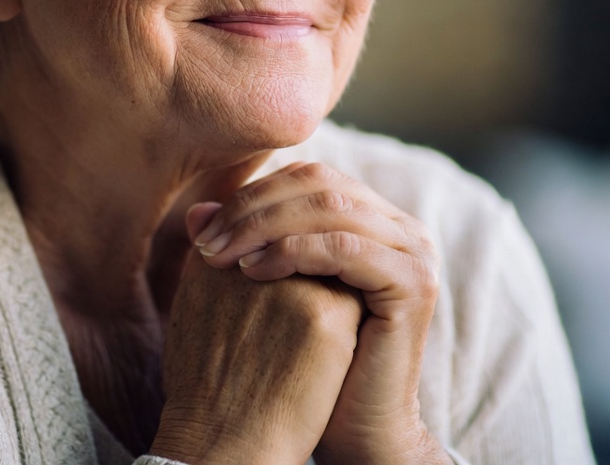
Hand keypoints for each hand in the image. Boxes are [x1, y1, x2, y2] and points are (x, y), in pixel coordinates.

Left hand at [190, 162, 448, 464]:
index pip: (308, 177)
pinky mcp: (414, 282)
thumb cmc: (308, 364)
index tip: (205, 226)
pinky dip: (294, 250)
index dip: (254, 192)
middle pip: (319, 184)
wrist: (356, 433)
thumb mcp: (273, 291)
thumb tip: (195, 211)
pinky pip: (344, 247)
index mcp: (375, 218)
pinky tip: (253, 271)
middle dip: (254, 206)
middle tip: (206, 238)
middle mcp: (402, 226)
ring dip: (265, 225)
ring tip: (222, 255)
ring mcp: (414, 251)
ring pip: (329, 208)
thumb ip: (243, 246)